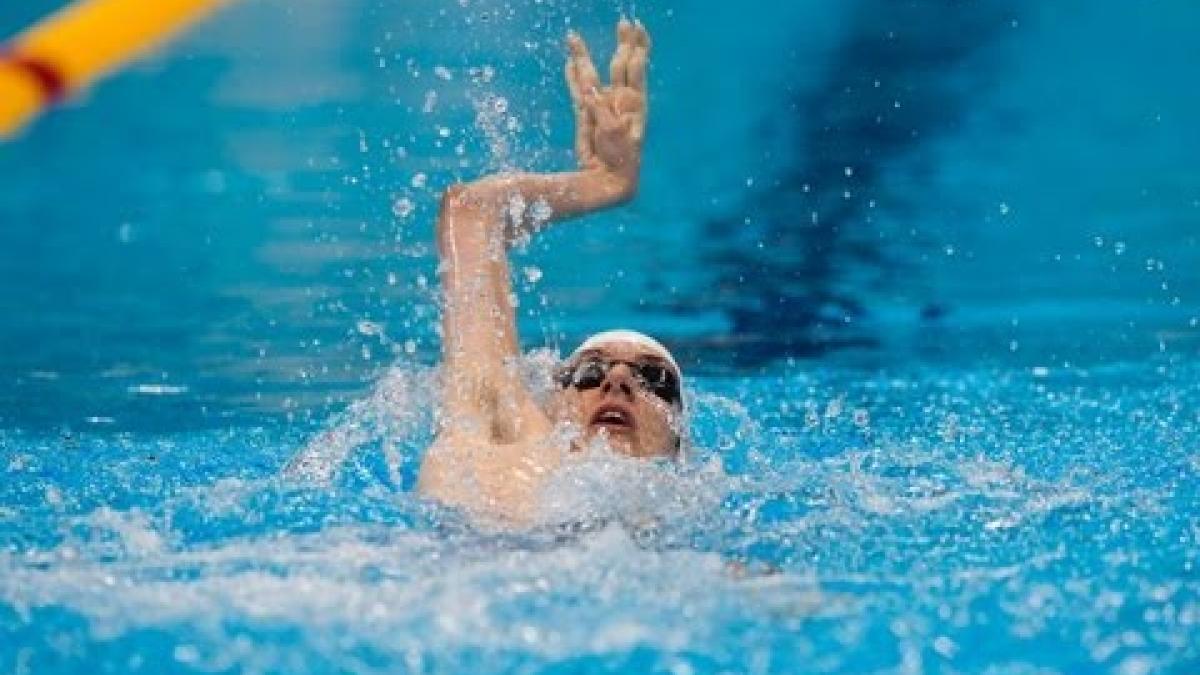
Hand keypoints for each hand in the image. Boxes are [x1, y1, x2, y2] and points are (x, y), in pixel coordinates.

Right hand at [565, 18, 649, 192]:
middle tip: (624, 22)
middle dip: (622, 42)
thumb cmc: (620, 158)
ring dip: (583, 56)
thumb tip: (588, 88)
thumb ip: (600, 109)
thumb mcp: (613, 133)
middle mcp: (620, 100)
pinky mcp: (586, 116)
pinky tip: (569, 62)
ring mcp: (602, 106)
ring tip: (572, 38)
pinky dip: (572, 77)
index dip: (637, 46)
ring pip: (592, 75)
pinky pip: (577, 91)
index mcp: (634, 102)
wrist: (609, 179)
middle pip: (619, 64)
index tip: (636, 26)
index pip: (636, 67)